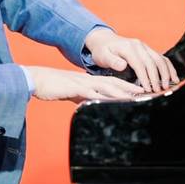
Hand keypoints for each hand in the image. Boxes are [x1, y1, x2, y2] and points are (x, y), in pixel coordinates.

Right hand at [23, 66, 144, 102]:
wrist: (37, 79)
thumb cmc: (54, 87)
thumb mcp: (74, 93)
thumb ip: (86, 97)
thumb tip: (95, 104)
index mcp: (90, 81)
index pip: (114, 83)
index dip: (129, 86)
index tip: (143, 91)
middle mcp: (89, 80)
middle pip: (115, 83)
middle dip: (131, 87)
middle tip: (147, 92)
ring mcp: (83, 83)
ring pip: (106, 87)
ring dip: (121, 92)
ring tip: (135, 97)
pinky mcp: (74, 88)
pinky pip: (90, 93)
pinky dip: (101, 97)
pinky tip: (109, 101)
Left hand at [84, 28, 179, 92]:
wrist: (104, 40)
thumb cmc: (102, 51)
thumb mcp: (102, 56)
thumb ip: (112, 61)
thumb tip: (123, 66)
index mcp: (128, 47)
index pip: (140, 64)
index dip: (145, 77)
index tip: (148, 89)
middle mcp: (139, 45)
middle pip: (153, 62)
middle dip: (157, 78)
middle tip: (158, 91)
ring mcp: (145, 47)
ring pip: (160, 59)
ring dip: (166, 73)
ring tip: (167, 86)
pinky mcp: (149, 50)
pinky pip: (162, 58)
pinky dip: (169, 68)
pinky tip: (173, 78)